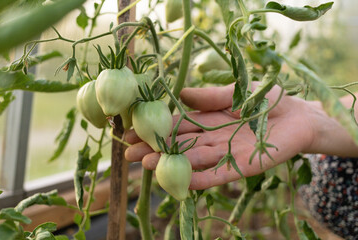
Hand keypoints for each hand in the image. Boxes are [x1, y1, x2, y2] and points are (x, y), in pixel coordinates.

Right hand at [125, 84, 317, 188]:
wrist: (298, 116)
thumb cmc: (267, 100)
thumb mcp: (236, 91)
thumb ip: (210, 97)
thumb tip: (180, 94)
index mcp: (208, 118)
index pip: (177, 124)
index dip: (156, 128)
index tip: (134, 131)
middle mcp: (212, 137)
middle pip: (179, 145)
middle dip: (155, 148)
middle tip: (130, 153)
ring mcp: (225, 154)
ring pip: (193, 160)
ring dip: (171, 164)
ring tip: (147, 165)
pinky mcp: (241, 168)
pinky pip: (217, 175)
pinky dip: (199, 180)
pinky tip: (181, 184)